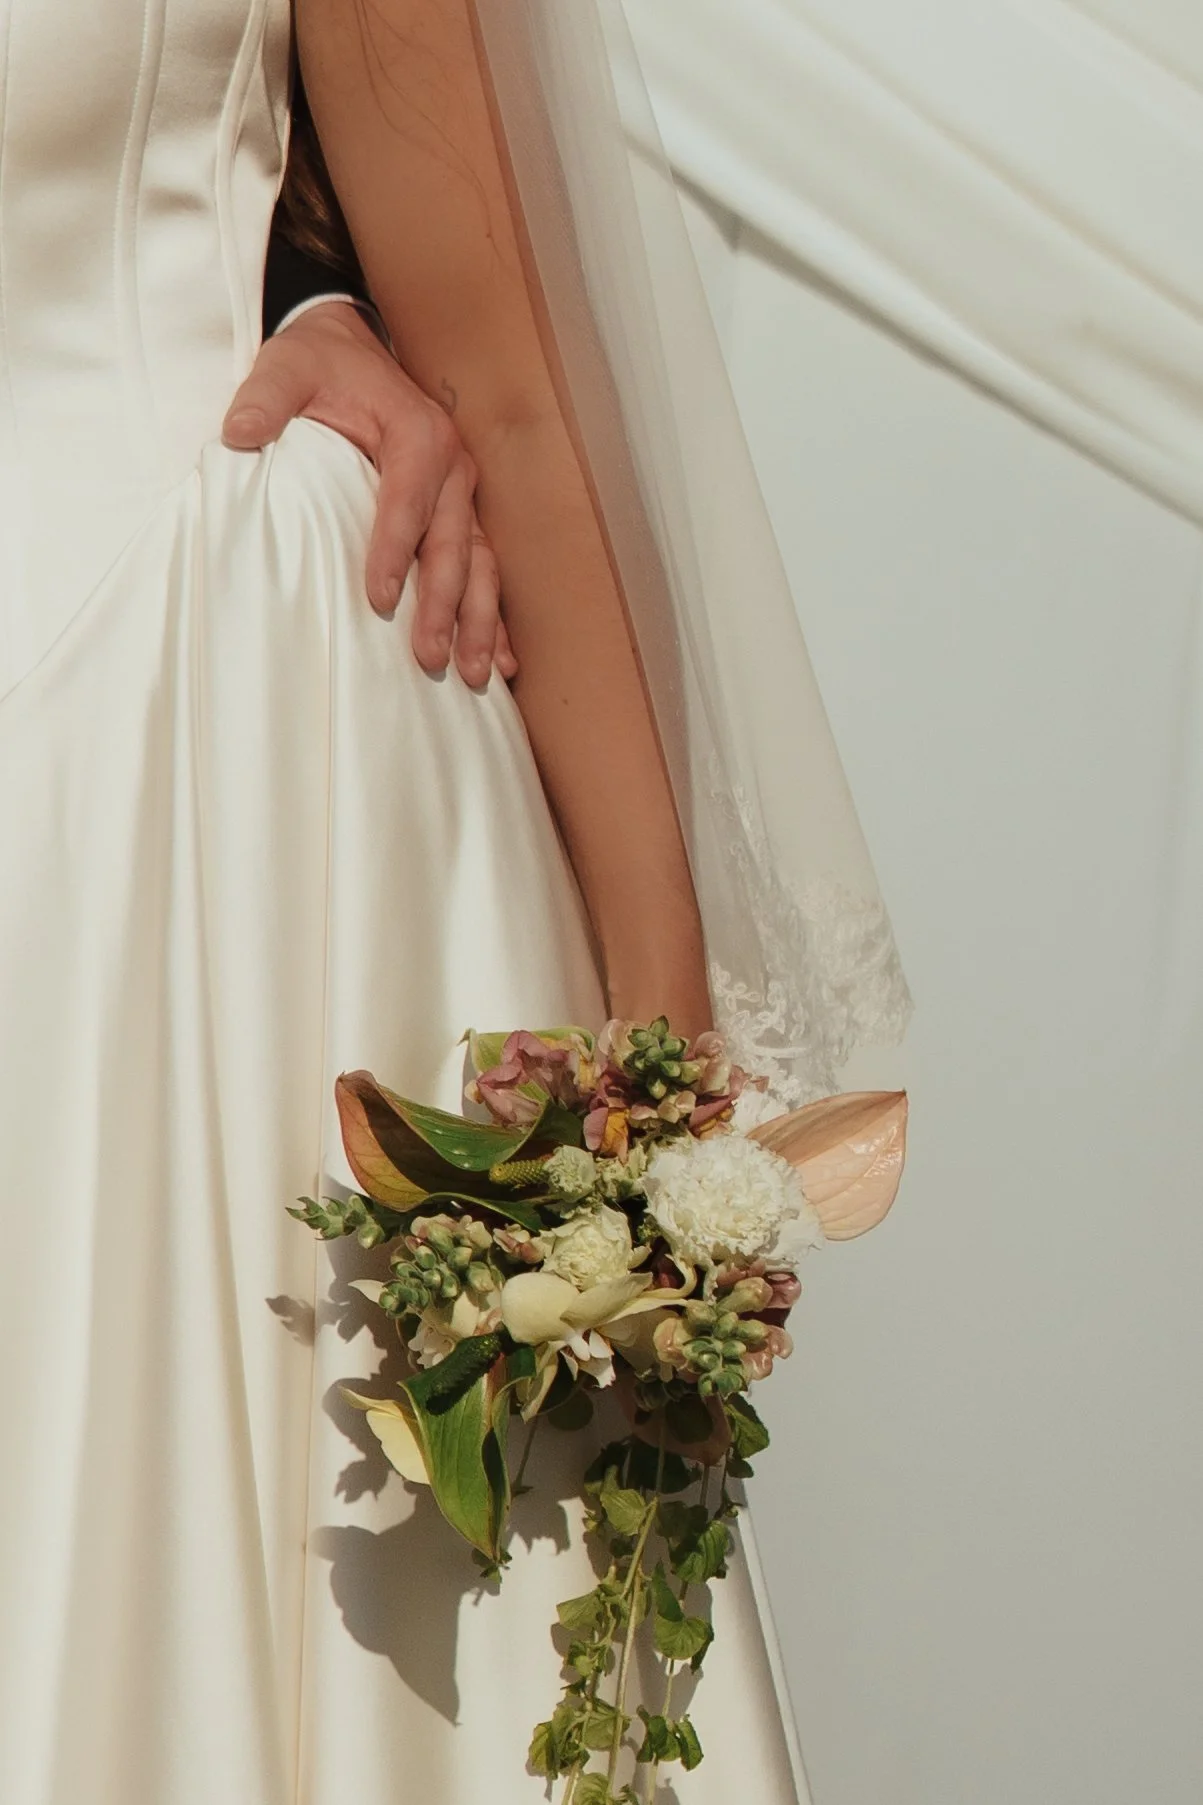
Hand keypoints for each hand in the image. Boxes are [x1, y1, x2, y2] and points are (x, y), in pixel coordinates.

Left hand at [222, 301, 516, 684]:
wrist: (349, 346)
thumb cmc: (319, 364)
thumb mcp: (286, 367)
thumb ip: (265, 398)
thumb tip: (238, 432)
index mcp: (417, 432)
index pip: (408, 500)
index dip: (395, 551)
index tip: (380, 600)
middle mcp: (452, 465)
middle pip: (452, 544)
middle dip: (445, 605)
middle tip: (429, 656)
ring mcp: (461, 493)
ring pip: (479, 564)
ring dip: (479, 621)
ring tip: (476, 673)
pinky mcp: (459, 512)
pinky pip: (482, 567)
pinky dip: (490, 614)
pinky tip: (500, 661)